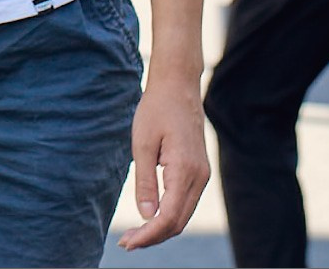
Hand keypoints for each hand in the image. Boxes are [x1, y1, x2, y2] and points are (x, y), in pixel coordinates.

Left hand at [119, 76, 211, 250]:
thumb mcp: (142, 143)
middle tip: (126, 242)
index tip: (127, 242)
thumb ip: (145, 181)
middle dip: (153, 237)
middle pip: (178, 222)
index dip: (148, 235)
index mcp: (185, 170)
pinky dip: (169, 216)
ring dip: (161, 228)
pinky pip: (186, 203)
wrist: (178, 87)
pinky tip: (150, 217)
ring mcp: (202, 175)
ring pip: (183, 215)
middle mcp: (199, 177)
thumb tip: (146, 215)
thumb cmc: (156, 110)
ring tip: (135, 234)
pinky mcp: (199, 172)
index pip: (168, 217)